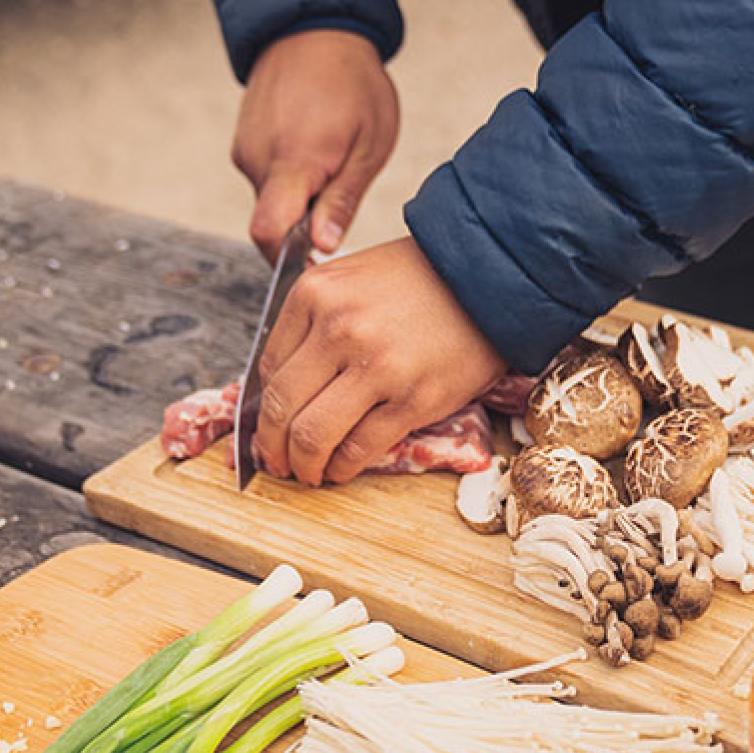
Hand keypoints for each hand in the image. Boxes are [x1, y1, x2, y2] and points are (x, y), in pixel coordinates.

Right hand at [233, 29, 399, 261]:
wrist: (315, 27)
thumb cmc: (354, 83)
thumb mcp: (368, 147)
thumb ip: (342, 200)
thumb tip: (322, 246)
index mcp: (294, 162)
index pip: (268, 232)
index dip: (286, 262)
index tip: (313, 269)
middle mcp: (259, 158)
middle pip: (271, 224)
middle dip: (302, 231)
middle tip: (341, 206)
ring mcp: (246, 149)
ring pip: (270, 202)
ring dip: (299, 203)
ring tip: (334, 169)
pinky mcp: (244, 142)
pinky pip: (266, 180)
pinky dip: (290, 183)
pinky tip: (317, 157)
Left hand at [256, 237, 507, 485]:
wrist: (491, 279)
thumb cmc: (422, 281)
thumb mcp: (352, 281)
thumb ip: (316, 324)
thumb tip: (288, 388)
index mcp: (315, 294)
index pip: (268, 369)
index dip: (262, 410)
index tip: (269, 429)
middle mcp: (339, 329)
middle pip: (281, 407)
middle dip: (273, 447)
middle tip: (278, 462)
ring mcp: (377, 367)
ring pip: (313, 435)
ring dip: (304, 465)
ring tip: (308, 473)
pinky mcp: (413, 399)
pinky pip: (360, 447)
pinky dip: (342, 467)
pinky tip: (341, 470)